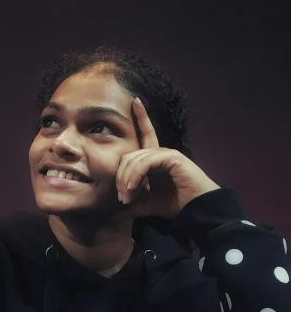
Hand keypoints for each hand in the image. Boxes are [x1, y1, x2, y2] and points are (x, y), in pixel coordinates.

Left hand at [116, 97, 220, 219]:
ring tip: (127, 198)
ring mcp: (166, 153)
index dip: (141, 118)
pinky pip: (146, 162)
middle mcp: (159, 153)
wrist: (196, 210)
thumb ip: (132, 202)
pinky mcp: (172, 158)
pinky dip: (136, 175)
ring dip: (127, 180)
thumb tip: (114, 211)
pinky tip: (133, 188)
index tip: (135, 101)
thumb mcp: (147, 204)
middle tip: (122, 198)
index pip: (144, 136)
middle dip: (121, 177)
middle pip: (129, 156)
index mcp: (155, 159)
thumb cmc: (176, 204)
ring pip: (135, 160)